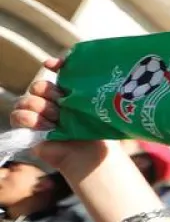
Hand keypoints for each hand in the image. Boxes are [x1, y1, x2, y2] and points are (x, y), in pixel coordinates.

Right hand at [10, 60, 110, 179]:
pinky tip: (46, 125)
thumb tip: (75, 65)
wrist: (93, 156)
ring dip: (41, 107)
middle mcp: (51, 103)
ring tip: (57, 119)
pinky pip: (17, 117)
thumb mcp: (98, 106)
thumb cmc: (98, 132)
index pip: (54, 72)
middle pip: (39, 86)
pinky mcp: (29, 131)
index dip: (55, 66)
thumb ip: (89, 86)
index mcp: (68, 94)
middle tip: (63, 104)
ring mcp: (38, 116)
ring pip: (26, 100)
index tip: (53, 65)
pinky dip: (29, 119)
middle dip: (49, 92)